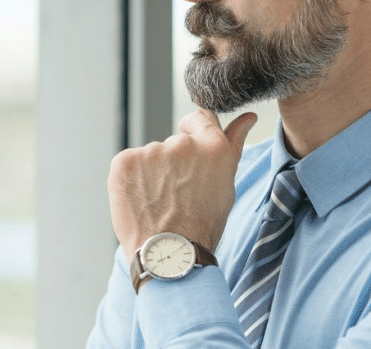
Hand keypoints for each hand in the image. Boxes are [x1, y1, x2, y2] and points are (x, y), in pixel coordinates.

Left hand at [107, 109, 256, 262]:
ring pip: (152, 155)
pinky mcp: (125, 161)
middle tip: (177, 194)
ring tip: (160, 202)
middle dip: (175, 162)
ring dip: (153, 172)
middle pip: (175, 142)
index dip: (195, 133)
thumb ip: (234, 144)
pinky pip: (130, 163)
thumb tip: (247, 117)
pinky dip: (133, 179)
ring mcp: (150, 151)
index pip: (200, 118)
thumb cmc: (203, 224)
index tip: (191, 155)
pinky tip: (142, 201)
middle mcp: (181, 144)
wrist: (169, 256)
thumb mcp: (226, 185)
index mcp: (212, 147)